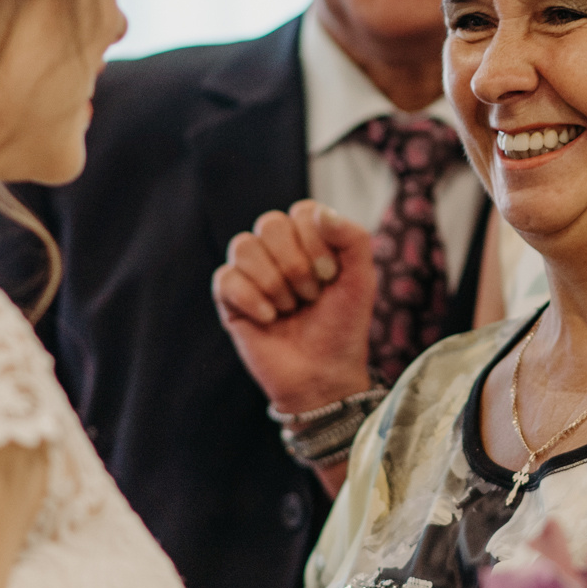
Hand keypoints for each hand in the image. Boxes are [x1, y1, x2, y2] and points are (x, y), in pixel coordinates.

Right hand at [212, 201, 376, 414]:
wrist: (323, 376)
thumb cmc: (343, 327)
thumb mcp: (361, 281)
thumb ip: (353, 238)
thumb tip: (320, 212)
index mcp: (308, 240)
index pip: (301, 212)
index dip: (316, 242)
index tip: (331, 276)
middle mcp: (276, 251)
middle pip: (270, 224)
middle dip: (296, 265)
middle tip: (311, 296)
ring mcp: (251, 274)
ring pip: (243, 246)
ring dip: (274, 282)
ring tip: (290, 308)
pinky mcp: (229, 299)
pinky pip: (225, 277)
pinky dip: (251, 298)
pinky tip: (269, 318)